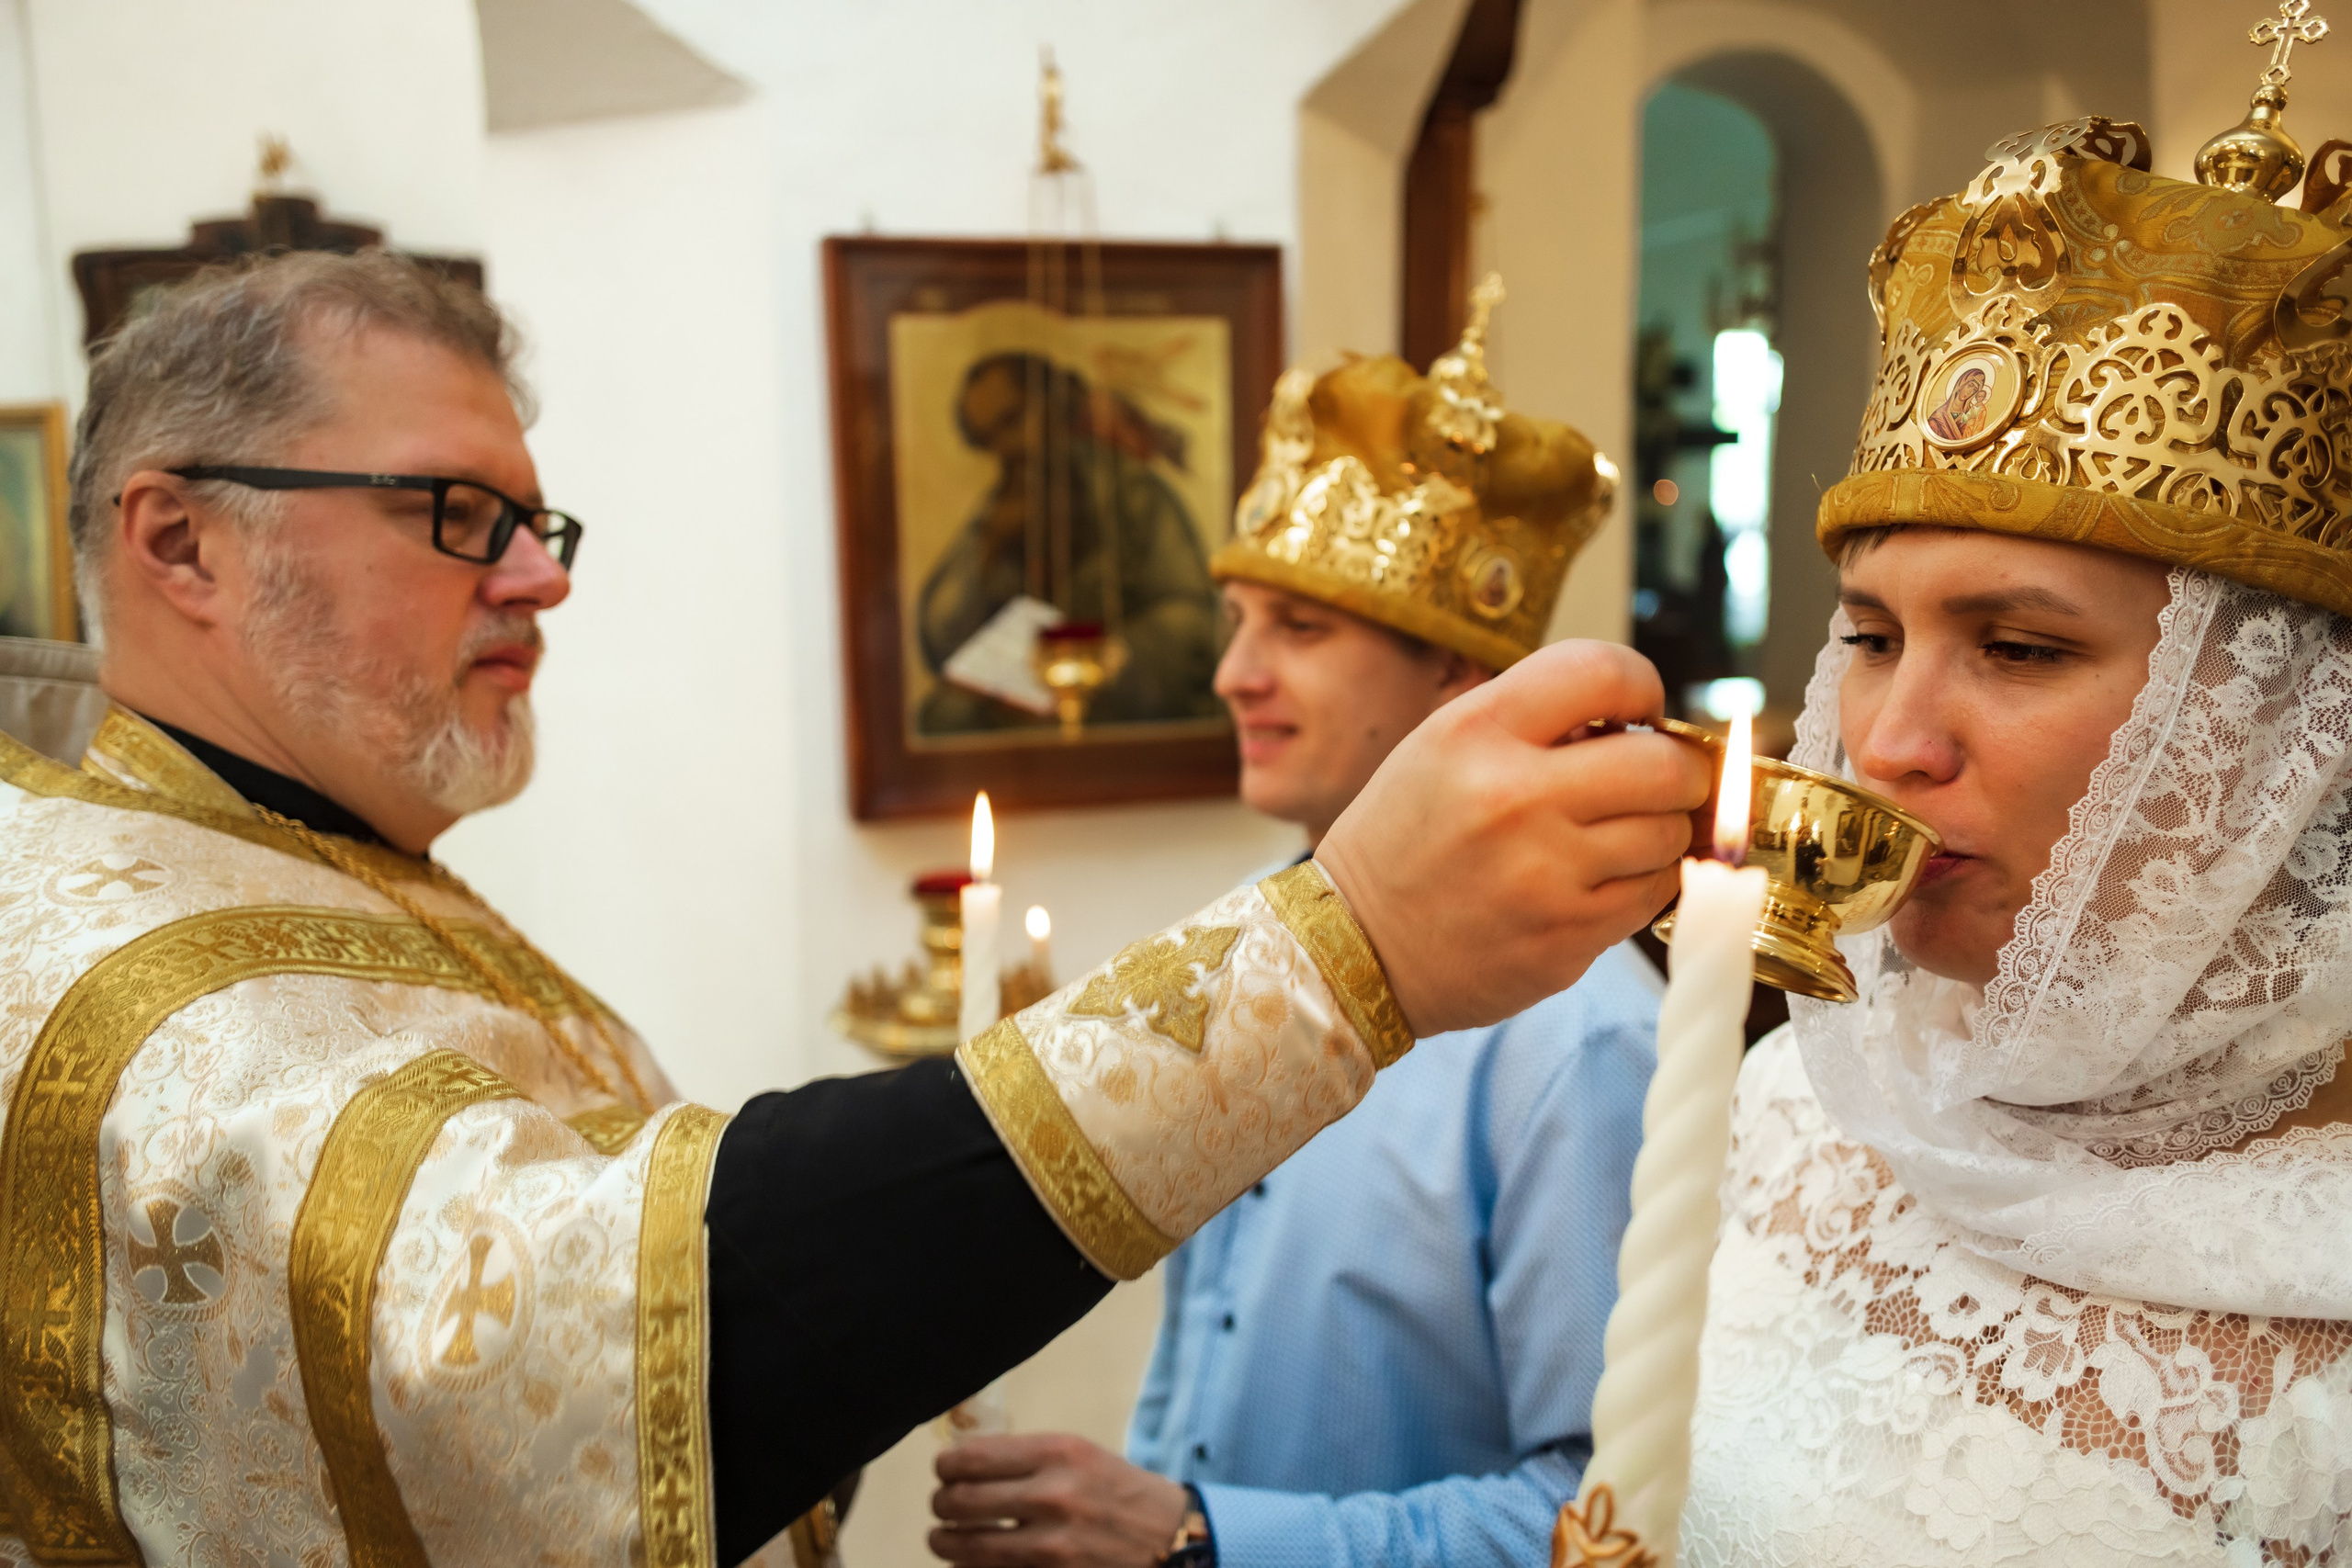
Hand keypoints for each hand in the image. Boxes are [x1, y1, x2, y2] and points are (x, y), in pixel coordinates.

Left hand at [929, 1433, 1187, 1567]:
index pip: (971, 1457)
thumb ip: (1025, 1458)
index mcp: (1057, 1453)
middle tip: (941, 1506)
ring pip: (967, 1546)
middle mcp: (1052, 1495)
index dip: (946, 1466)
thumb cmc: (1118, 1491)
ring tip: (944, 1539)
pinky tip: (971, 1562)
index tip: (945, 1471)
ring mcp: (1052, 1545)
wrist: (1172, 1538)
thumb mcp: (1079, 1454)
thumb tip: (964, 1464)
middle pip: (960, 1501)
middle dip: (940, 1504)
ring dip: (945, 1542)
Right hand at [1317, 639, 1706, 1035]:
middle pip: (1665, 765)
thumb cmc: (1407, 838)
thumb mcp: (1440, 746)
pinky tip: (1598, 880)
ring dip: (1659, 830)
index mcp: (1475, 734)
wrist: (1358, 946)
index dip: (1640, 687)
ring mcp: (1544, 875)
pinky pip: (1652, 895)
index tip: (1638, 714)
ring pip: (1669, 834)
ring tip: (1615, 834)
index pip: (1604, 672)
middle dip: (1676, 768)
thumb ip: (1532, 719)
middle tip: (1654, 779)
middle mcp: (1512, 798)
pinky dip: (1641, 883)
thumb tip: (1641, 722)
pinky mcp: (1566, 937)